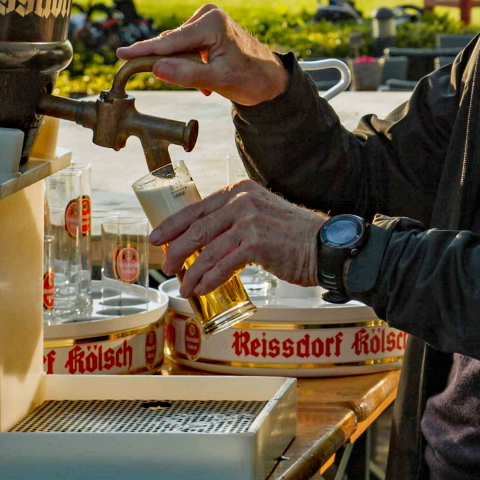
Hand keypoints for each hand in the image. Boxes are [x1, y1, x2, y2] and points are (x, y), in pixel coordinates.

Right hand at [117, 4, 287, 106]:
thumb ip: (186, 74)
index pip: (171, 41)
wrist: (271, 79)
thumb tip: (156, 67)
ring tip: (208, 84)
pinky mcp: (206, 27)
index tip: (121, 53)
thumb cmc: (251, 79)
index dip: (144, 50)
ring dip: (184, 67)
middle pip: (172, 43)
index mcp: (211, 23)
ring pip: (177, 47)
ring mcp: (207, 19)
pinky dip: (190, 64)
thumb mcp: (218, 80)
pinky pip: (185, 48)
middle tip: (196, 85)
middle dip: (173, 66)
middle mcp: (208, 15)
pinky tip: (207, 79)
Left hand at [148, 179, 323, 297]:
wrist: (323, 245)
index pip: (196, 207)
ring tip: (184, 286)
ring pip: (208, 250)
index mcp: (239, 190)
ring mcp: (249, 221)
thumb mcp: (260, 213)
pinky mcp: (257, 244)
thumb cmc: (291, 234)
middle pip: (198, 228)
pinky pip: (224, 265)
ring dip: (192, 272)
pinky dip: (209, 279)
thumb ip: (235, 218)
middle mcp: (242, 201)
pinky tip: (202, 289)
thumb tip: (203, 237)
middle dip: (177, 250)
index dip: (172, 224)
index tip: (156, 237)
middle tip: (165, 266)